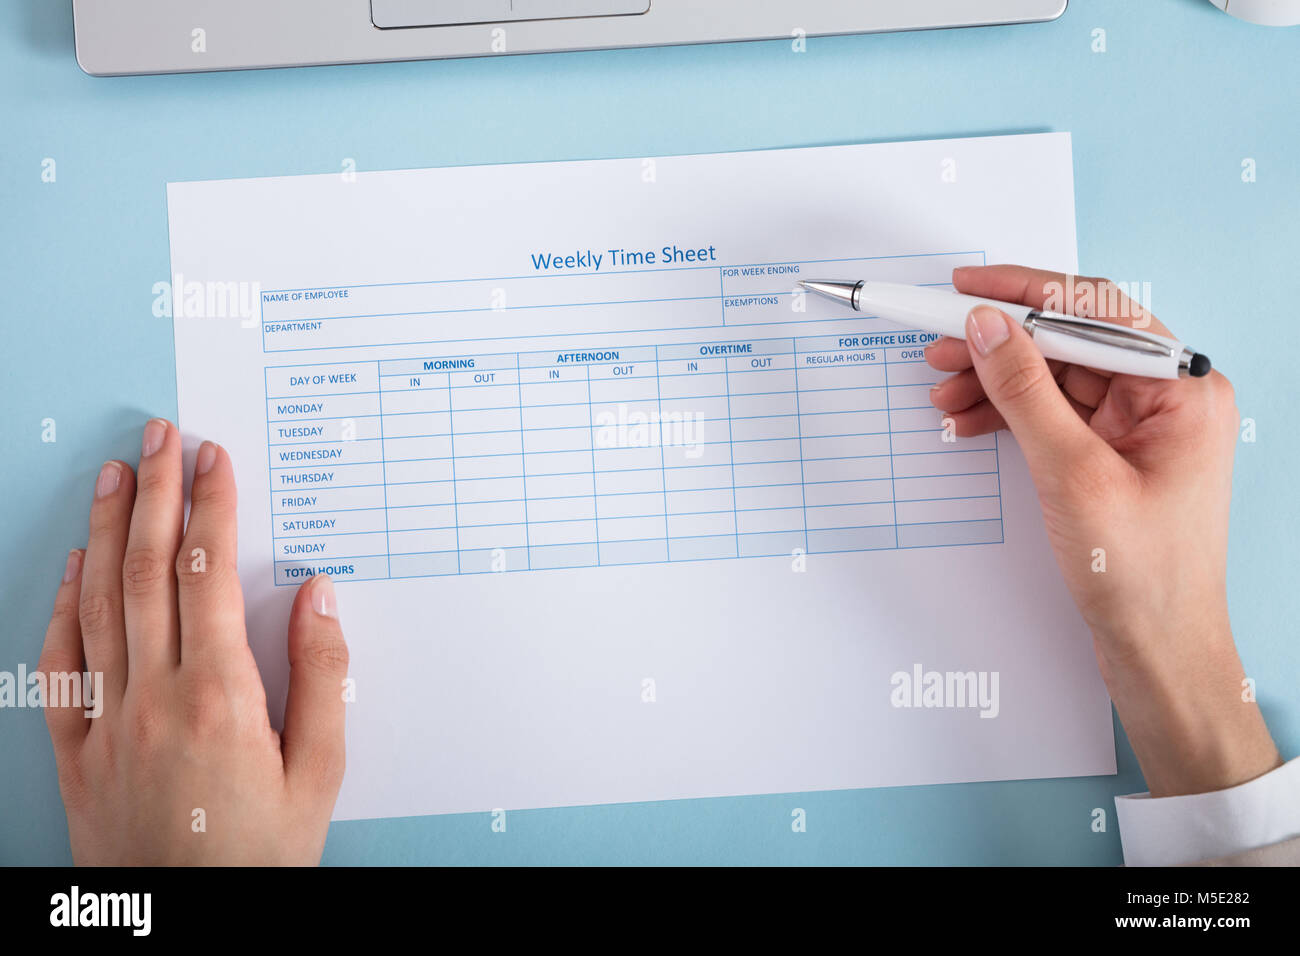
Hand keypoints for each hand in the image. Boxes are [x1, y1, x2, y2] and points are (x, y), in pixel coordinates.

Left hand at [37, 420, 348, 863]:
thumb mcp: (320, 772)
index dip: (212, 507)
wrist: (193, 924)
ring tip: (116, 474)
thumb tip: (317, 594)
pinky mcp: (77, 752)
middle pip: (147, 572)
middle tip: (160, 437)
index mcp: (219, 697)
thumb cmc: (264, 856)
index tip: (213, 457)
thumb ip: (322, 675)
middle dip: (158, 494)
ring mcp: (106, 722)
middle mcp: (153, 697)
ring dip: (107, 530)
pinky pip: (60, 666)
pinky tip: (73, 567)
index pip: (209, 575)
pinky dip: (64, 607)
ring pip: (98, 603)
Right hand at [926, 265, 1279, 797]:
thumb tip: (987, 326)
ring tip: (941, 393)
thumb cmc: (1141, 575)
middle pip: (1070, 343)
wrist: (1157, 652)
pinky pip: (1053, 416)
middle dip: (999, 345)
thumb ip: (1025, 391)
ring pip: (1054, 380)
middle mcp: (1166, 399)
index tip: (966, 288)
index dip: (1024, 292)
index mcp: (1180, 389)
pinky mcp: (1114, 458)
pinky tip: (968, 422)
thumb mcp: (1072, 472)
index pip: (1095, 312)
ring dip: (995, 383)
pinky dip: (1008, 416)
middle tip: (937, 346)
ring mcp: (1140, 429)